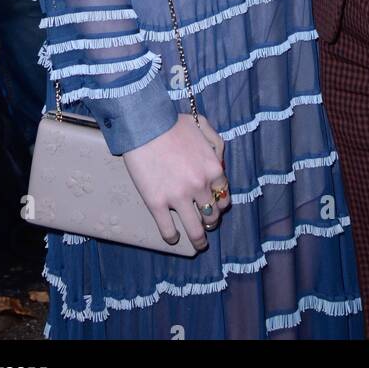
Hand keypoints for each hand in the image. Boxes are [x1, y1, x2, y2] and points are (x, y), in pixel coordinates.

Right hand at [122, 112, 230, 250]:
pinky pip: (168, 230)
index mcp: (213, 168)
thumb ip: (216, 144)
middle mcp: (200, 186)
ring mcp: (178, 197)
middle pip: (212, 215)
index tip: (215, 207)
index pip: (224, 196)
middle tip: (206, 223)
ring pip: (195, 229)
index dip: (220, 203)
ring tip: (199, 244)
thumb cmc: (172, 123)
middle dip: (211, 221)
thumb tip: (219, 161)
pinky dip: (172, 237)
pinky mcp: (157, 204)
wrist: (145, 125)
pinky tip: (173, 238)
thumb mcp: (204, 125)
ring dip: (199, 239)